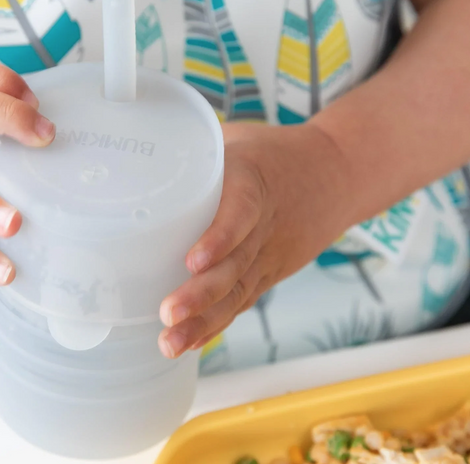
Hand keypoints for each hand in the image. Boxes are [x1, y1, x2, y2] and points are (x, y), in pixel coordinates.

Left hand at [158, 122, 353, 358]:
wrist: (338, 174)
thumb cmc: (277, 153)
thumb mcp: (239, 137)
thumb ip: (197, 149)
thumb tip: (142, 157)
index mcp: (254, 180)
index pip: (241, 211)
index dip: (220, 237)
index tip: (193, 261)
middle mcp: (264, 223)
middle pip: (236, 263)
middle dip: (202, 293)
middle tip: (168, 313)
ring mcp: (269, 253)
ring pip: (239, 290)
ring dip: (205, 319)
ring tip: (171, 342)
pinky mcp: (270, 271)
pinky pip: (244, 300)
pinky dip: (217, 322)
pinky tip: (190, 342)